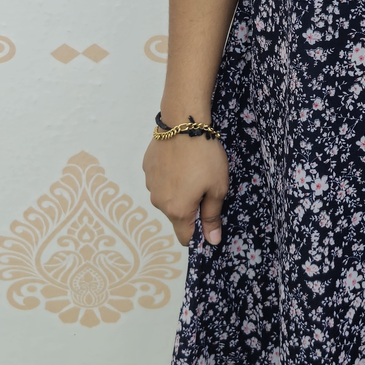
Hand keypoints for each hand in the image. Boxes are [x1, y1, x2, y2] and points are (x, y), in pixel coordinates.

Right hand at [144, 130, 228, 246]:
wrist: (184, 123)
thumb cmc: (205, 157)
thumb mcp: (217, 188)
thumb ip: (212, 217)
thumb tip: (212, 242)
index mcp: (177, 211)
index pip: (185, 237)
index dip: (199, 232)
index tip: (209, 217)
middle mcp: (158, 202)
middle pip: (176, 216)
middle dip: (190, 208)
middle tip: (205, 186)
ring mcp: (150, 184)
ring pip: (167, 198)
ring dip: (178, 191)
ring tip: (192, 170)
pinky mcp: (147, 168)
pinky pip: (160, 181)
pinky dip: (170, 177)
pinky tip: (180, 161)